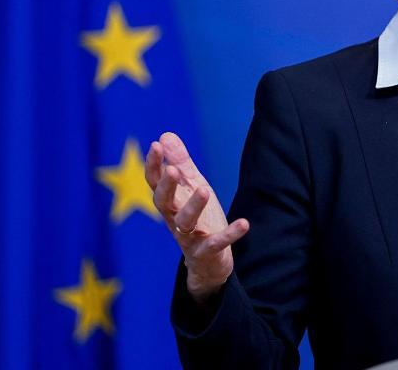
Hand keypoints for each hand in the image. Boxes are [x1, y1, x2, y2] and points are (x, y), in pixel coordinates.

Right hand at [145, 132, 249, 303]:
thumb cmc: (199, 217)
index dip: (153, 165)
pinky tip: (244, 223)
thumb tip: (164, 135)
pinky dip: (230, 234)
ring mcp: (190, 237)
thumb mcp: (191, 187)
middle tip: (173, 170)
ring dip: (193, 206)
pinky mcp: (208, 251)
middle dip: (167, 187)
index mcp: (170, 202)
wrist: (208, 262)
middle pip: (164, 203)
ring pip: (186, 222)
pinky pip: (217, 243)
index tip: (155, 146)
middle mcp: (174, 219)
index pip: (155, 183)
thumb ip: (180, 162)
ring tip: (204, 189)